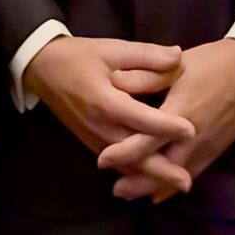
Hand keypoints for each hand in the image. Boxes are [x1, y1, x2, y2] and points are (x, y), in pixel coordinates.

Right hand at [22, 36, 196, 194]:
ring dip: (149, 176)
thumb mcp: (113, 49)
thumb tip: (179, 56)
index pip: (140, 119)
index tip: (192, 131)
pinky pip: (117, 163)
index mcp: (105, 101)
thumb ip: (147, 55)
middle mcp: (100, 126)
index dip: (166, 126)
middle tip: (187, 182)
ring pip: (125, 164)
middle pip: (133, 154)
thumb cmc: (79, 57)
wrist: (43, 69)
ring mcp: (94, 139)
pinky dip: (135, 173)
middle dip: (160, 170)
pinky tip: (153, 179)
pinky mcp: (91, 143)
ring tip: (175, 185)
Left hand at [101, 38, 234, 201]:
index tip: (102, 160)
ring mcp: (207, 146)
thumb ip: (146, 76)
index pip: (148, 140)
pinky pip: (193, 173)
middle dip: (137, 181)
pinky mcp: (216, 150)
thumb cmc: (212, 63)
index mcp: (180, 113)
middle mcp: (193, 136)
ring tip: (131, 194)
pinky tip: (161, 194)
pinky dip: (174, 186)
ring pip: (177, 175)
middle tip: (116, 190)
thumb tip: (114, 81)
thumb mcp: (177, 65)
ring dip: (153, 187)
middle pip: (162, 167)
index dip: (124, 153)